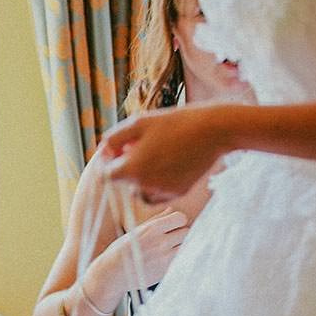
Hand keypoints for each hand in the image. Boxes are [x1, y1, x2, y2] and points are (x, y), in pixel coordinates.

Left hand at [99, 106, 229, 203]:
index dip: (107, 162)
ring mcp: (162, 191)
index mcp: (132, 169)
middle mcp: (145, 185)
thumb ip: (115, 138)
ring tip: (154, 155)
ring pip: (139, 191)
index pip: (106, 175)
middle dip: (126, 166)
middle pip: (123, 183)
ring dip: (140, 178)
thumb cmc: (174, 122)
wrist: (212, 131)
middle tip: (139, 145)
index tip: (116, 149)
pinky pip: (158, 193)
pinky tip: (167, 163)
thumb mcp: (139, 123)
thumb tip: (104, 151)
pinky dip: (156, 183)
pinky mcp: (178, 193)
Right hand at [107, 208, 189, 291]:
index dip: (177, 221)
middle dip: (180, 234)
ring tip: (168, 250)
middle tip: (170, 240)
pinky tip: (165, 260)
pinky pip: (181, 259)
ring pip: (186, 246)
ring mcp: (165, 257)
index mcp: (153, 228)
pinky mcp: (166, 270)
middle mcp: (161, 241)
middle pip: (186, 231)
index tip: (171, 227)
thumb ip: (156, 220)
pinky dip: (177, 258)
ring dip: (180, 247)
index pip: (181, 218)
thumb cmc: (122, 250)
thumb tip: (171, 210)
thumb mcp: (136, 231)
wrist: (112, 273)